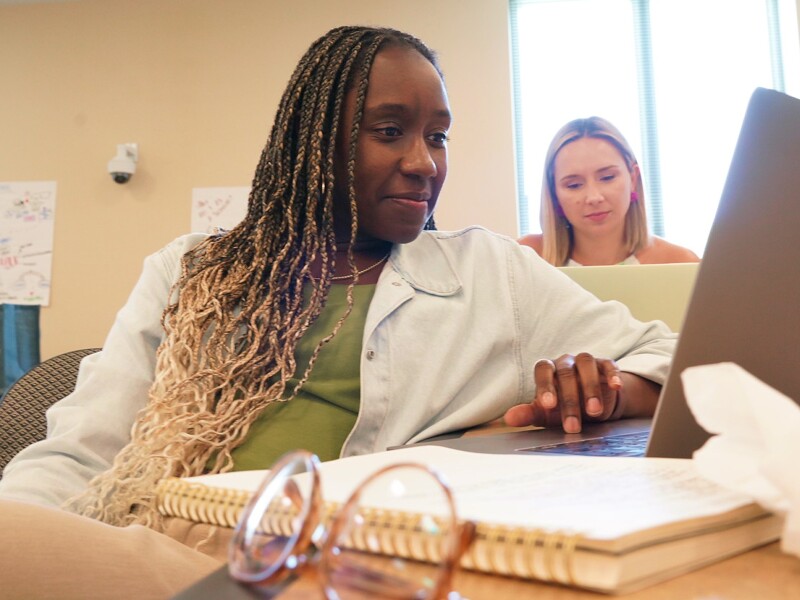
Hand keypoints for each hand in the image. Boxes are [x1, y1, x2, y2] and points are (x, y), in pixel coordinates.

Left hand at [504, 353, 624, 433]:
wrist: (589, 406)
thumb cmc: (561, 407)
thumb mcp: (545, 413)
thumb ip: (528, 413)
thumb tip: (509, 419)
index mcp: (547, 370)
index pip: (543, 370)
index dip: (545, 386)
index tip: (549, 405)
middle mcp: (565, 362)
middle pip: (566, 374)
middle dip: (570, 401)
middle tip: (573, 425)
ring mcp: (585, 362)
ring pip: (586, 365)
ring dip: (590, 388)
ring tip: (593, 411)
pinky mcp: (605, 364)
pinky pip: (609, 364)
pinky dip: (613, 374)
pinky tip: (616, 387)